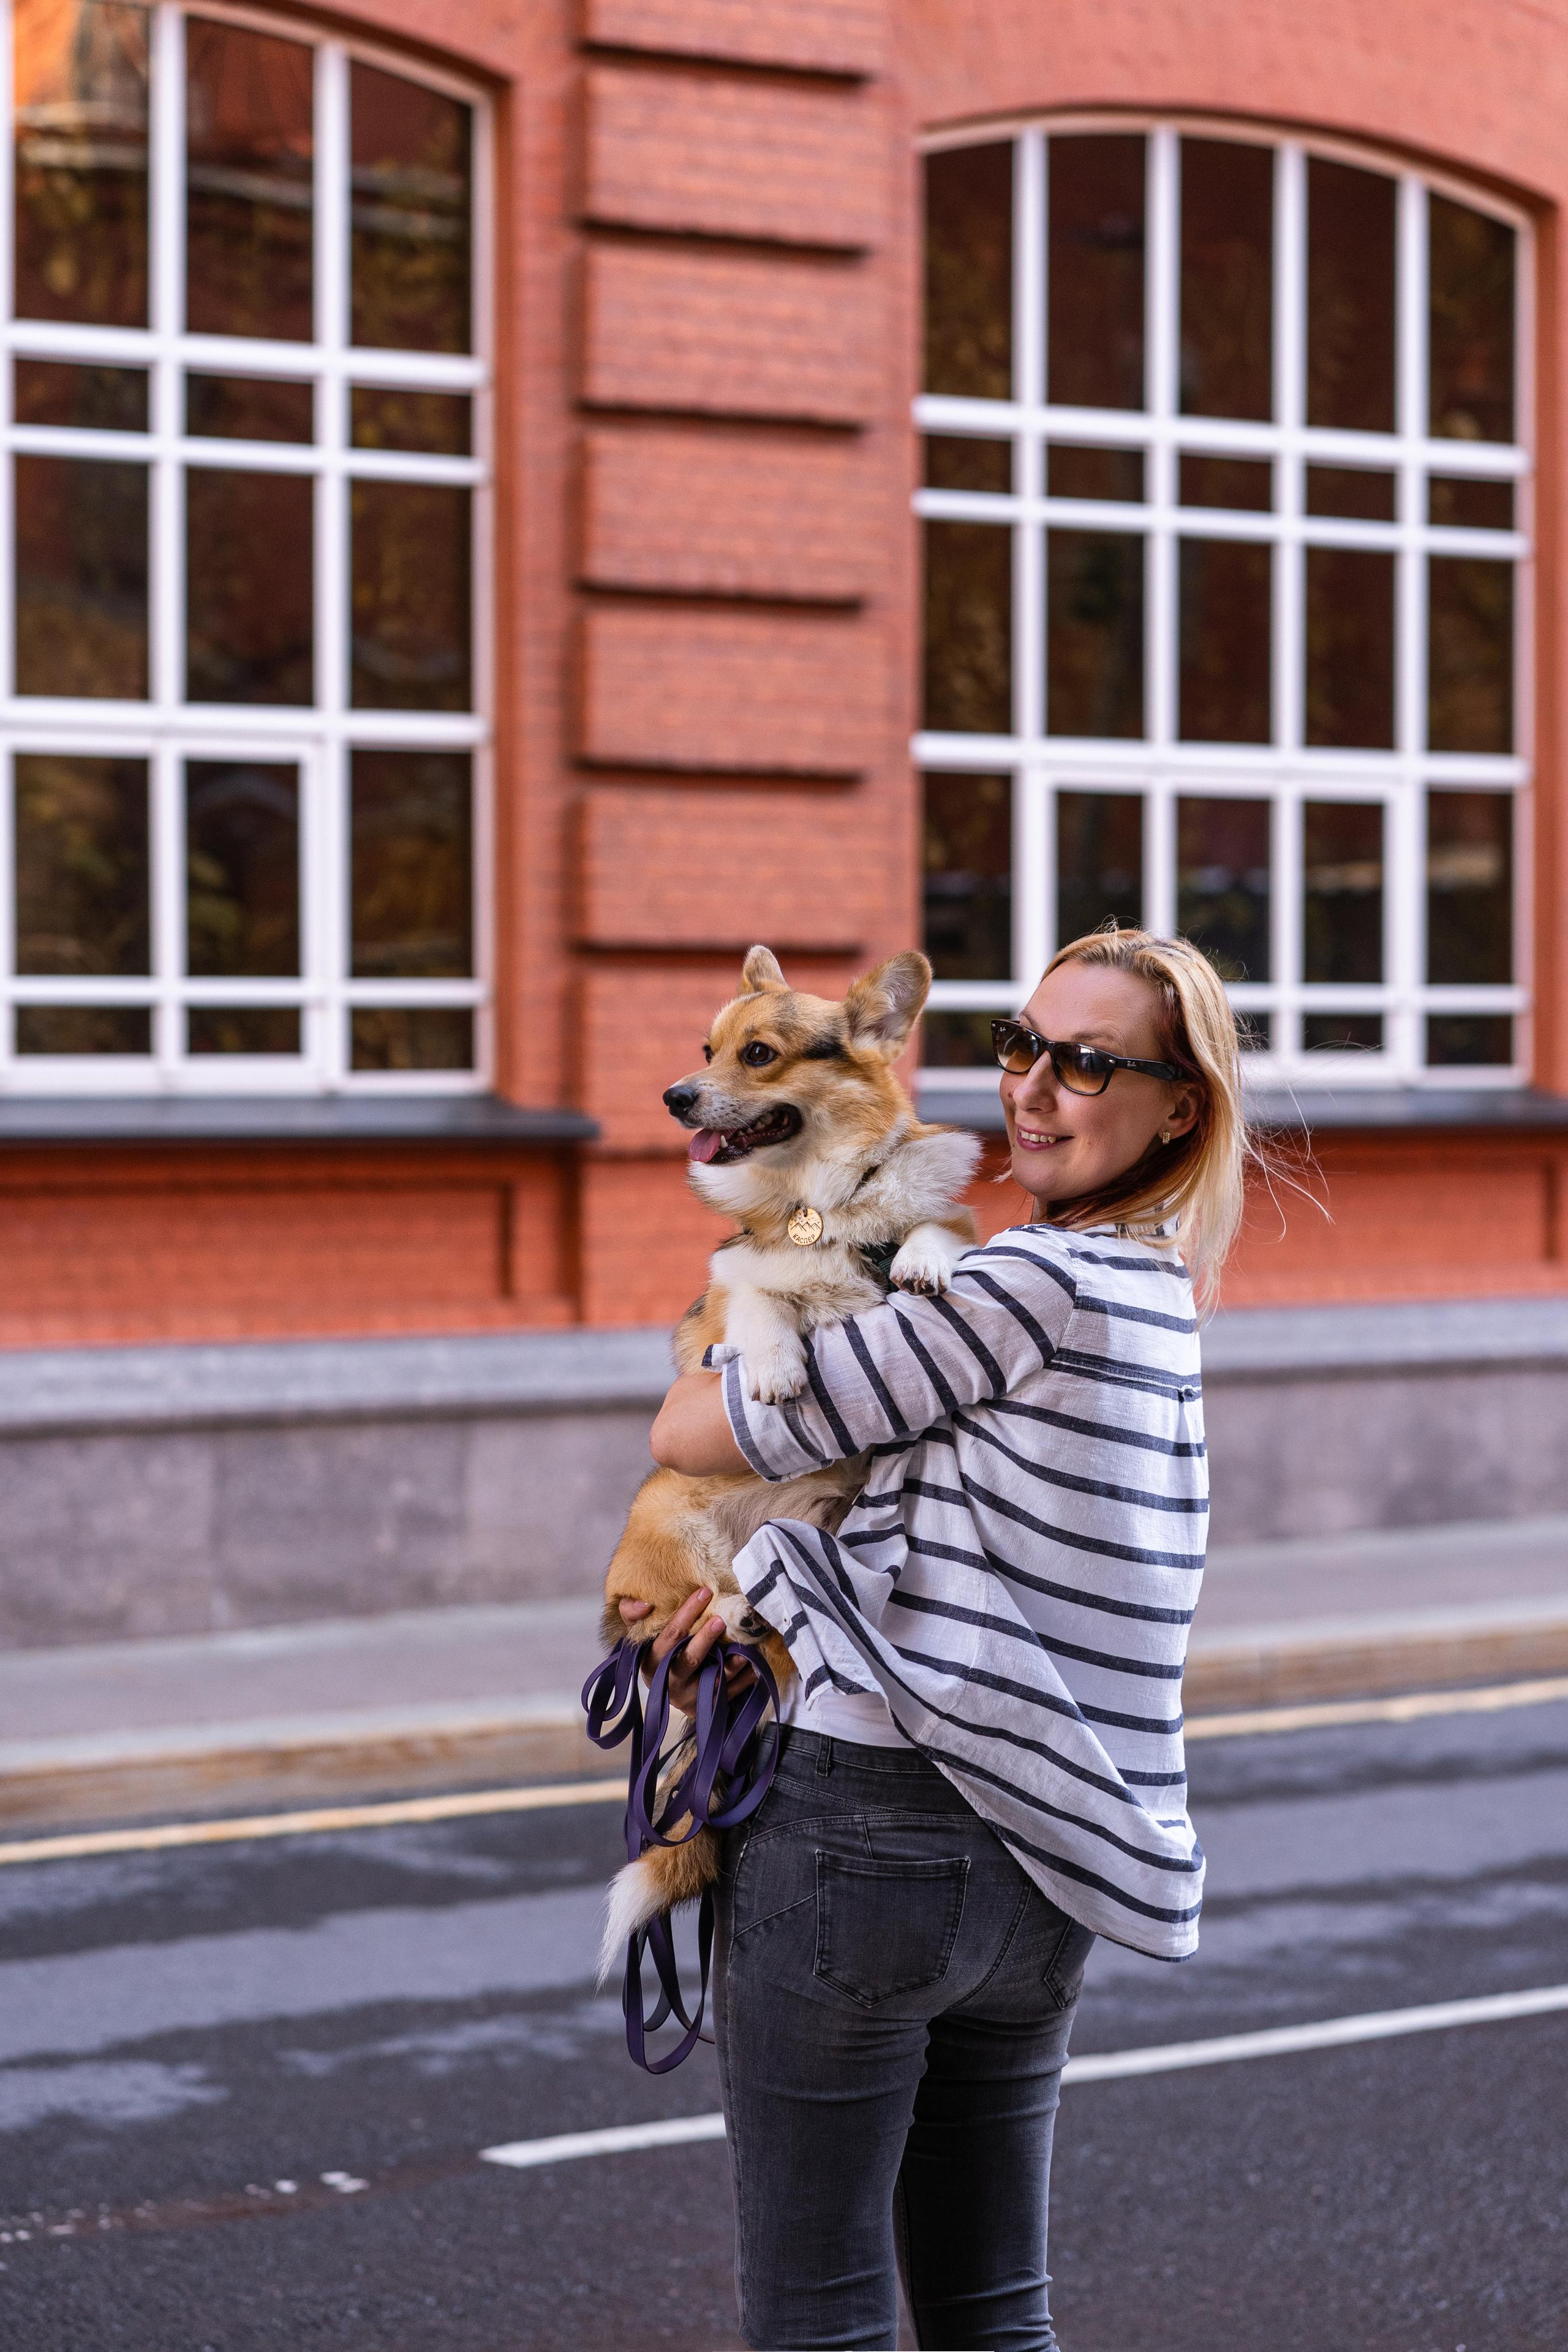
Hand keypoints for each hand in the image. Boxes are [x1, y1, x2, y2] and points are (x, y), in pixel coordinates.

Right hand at [618, 1589, 756, 1714]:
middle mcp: (669, 1683)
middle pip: (689, 1659)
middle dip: (706, 1639)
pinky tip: (754, 1664)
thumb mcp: (639, 1635)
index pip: (670, 1636)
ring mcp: (690, 1698)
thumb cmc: (657, 1652)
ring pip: (713, 1680)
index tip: (705, 1592)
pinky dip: (743, 1680)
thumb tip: (645, 1604)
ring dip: (731, 1664)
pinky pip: (729, 1693)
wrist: (665, 1691)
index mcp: (651, 1663)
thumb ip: (632, 1613)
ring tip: (745, 1648)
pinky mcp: (707, 1708)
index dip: (686, 1614)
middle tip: (721, 1619)